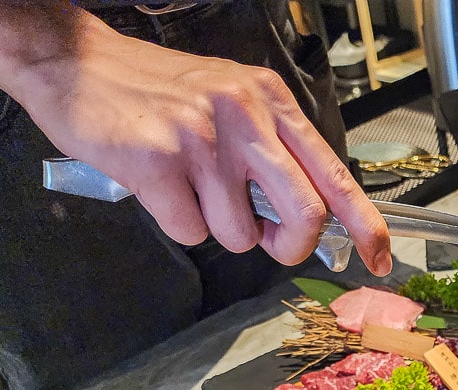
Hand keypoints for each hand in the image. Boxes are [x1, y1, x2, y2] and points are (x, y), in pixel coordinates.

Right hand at [0, 1, 390, 273]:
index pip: (336, 175)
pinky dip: (178, 222)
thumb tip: (308, 220)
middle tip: (271, 244)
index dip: (366, 225)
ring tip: (191, 189)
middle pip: (306, 214)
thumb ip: (274, 153)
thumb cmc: (160, 92)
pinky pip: (191, 231)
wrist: (76, 63)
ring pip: (240, 234)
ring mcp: (203, 139)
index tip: (381, 260)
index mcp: (272, 103)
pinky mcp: (159, 162)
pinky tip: (160, 187)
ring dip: (218, 228)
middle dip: (291, 247)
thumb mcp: (232, 102)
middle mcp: (246, 116)